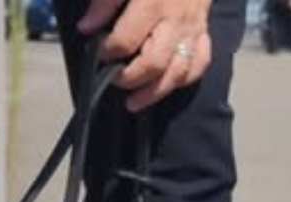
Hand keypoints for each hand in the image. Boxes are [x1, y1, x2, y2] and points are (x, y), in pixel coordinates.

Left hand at [78, 0, 212, 112]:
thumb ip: (105, 1)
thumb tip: (86, 28)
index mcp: (153, 2)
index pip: (127, 39)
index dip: (109, 52)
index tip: (98, 53)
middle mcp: (175, 20)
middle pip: (155, 63)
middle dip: (130, 79)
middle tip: (114, 79)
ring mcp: (192, 29)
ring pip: (178, 72)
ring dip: (154, 93)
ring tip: (133, 102)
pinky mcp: (203, 33)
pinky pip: (199, 64)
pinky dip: (183, 80)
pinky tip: (164, 86)